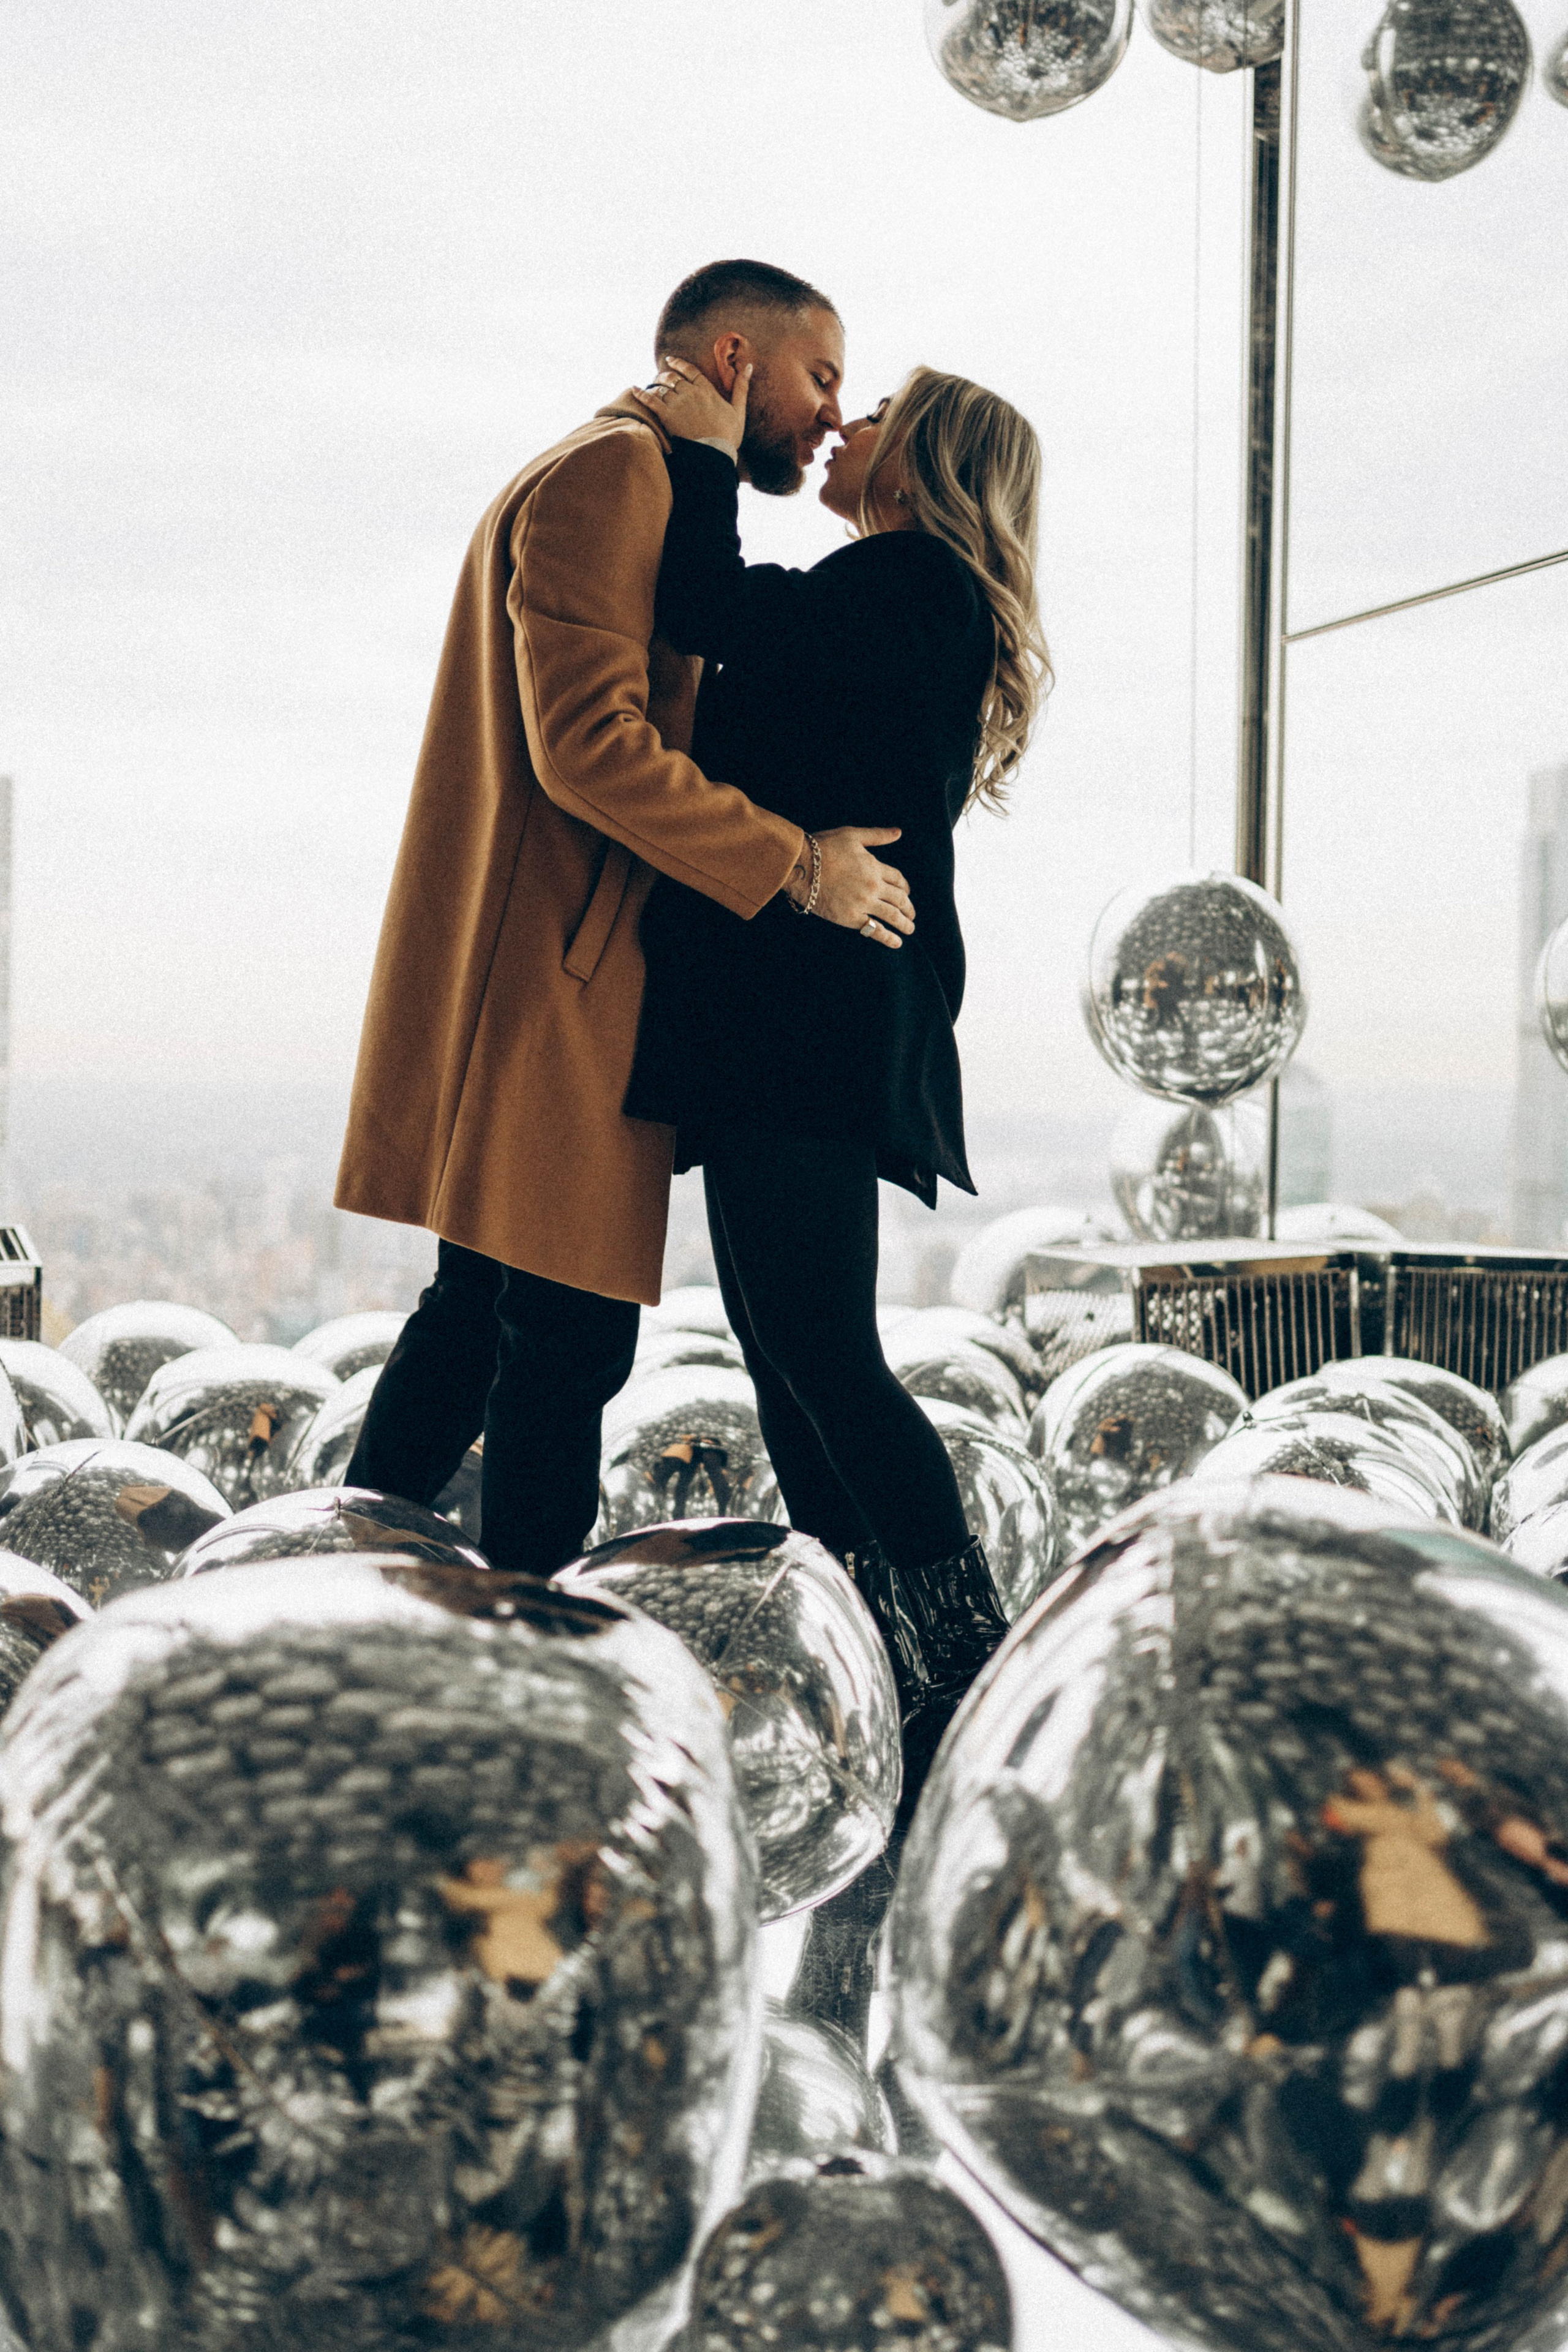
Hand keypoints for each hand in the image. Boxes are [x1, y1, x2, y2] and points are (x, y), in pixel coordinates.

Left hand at [629, 355, 749, 451]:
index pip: (690, 370)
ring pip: (662, 387)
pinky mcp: (667, 416)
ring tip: (651, 384)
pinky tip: (633, 389)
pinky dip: (641, 393)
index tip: (671, 360)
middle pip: (673, 378)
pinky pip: (650, 400)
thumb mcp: (739, 410)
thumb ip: (741, 387)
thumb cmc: (728, 435)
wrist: (713, 453)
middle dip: (665, 375)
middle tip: (660, 376)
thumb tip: (748, 366)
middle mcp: (690, 393)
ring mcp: (677, 404)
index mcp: (706, 390)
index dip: (679, 364)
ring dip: (655, 384)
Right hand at [792, 828, 913, 947]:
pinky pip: (874, 930)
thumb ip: (877, 835)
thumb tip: (898, 832)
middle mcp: (873, 886)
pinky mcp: (850, 917)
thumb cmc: (824, 847)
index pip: (898, 879)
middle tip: (911, 915)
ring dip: (904, 924)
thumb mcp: (852, 835)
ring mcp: (863, 903)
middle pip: (899, 899)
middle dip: (908, 908)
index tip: (906, 893)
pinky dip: (888, 938)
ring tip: (909, 929)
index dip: (905, 887)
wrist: (801, 865)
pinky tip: (896, 943)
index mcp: (875, 866)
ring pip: (892, 915)